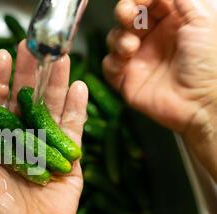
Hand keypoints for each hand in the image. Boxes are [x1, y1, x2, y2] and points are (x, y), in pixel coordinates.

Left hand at [0, 41, 87, 213]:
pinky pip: (74, 130)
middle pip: (24, 99)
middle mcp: (17, 141)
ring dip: (55, 82)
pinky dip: (77, 108)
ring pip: (50, 108)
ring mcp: (44, 148)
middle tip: (33, 45)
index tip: (1, 56)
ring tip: (59, 55)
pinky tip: (79, 86)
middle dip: (28, 72)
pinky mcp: (68, 160)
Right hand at [103, 0, 216, 179]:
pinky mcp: (127, 80)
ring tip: (131, 46)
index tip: (140, 1)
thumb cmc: (210, 63)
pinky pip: (109, 66)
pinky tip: (125, 61)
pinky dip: (112, 61)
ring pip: (115, 38)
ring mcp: (139, 59)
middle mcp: (154, 39)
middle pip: (128, 17)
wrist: (203, 102)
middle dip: (124, 12)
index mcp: (174, 22)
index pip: (149, 2)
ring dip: (119, 38)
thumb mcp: (202, 19)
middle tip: (128, 15)